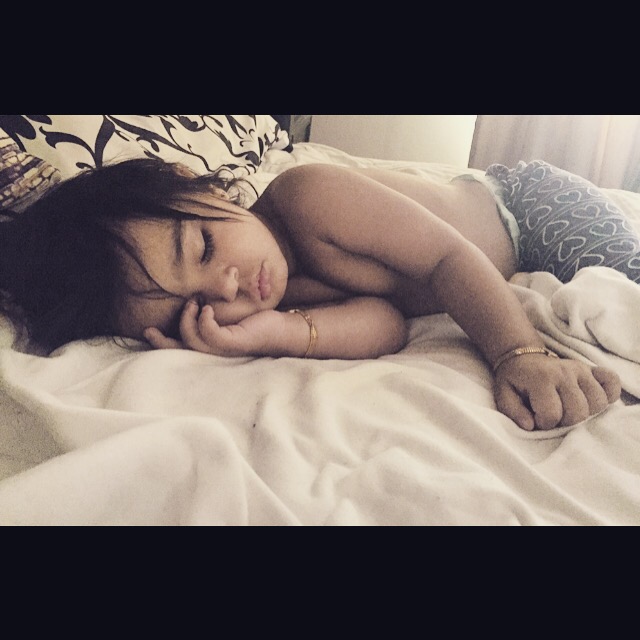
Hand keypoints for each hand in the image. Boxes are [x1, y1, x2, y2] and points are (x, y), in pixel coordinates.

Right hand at [144, 300, 287, 356]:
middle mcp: (216, 353)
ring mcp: (225, 350)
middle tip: (151, 329)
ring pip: (192, 339)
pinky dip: (204, 319)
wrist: (285, 330)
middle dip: (162, 342)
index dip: (163, 344)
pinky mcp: (234, 343)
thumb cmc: (259, 322)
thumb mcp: (232, 317)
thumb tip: (198, 299)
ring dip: (188, 318)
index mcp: (213, 348)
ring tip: (196, 302)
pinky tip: (209, 308)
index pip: (183, 349)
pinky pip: (210, 334)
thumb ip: (215, 315)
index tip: (148, 331)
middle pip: (182, 351)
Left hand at [493, 354, 620, 430]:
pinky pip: (612, 383)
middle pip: (578, 411)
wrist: (523, 358)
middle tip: (553, 415)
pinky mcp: (591, 370)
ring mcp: (580, 369)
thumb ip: (513, 412)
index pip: (552, 414)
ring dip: (585, 412)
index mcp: (541, 379)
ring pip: (598, 402)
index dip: (543, 423)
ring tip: (568, 408)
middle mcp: (564, 372)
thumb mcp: (503, 396)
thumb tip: (530, 426)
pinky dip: (607, 394)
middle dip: (564, 421)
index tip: (536, 418)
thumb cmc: (514, 381)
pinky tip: (589, 399)